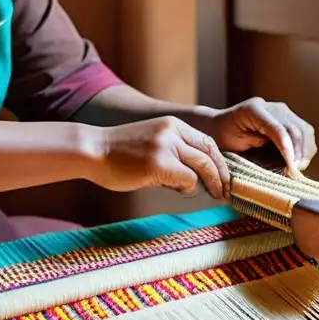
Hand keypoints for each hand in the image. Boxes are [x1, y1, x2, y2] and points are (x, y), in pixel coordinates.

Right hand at [87, 116, 229, 198]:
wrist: (92, 150)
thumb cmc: (117, 152)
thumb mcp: (151, 141)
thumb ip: (173, 152)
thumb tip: (194, 177)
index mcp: (172, 124)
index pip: (207, 141)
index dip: (218, 161)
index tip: (223, 177)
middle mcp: (172, 131)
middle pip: (210, 153)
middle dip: (221, 175)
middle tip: (225, 191)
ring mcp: (165, 147)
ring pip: (202, 167)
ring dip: (210, 183)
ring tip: (213, 194)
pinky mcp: (158, 164)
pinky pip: (187, 180)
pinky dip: (187, 189)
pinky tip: (177, 190)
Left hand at [193, 97, 315, 175]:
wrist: (220, 126)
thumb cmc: (223, 137)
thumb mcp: (235, 142)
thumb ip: (256, 143)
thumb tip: (283, 152)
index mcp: (254, 109)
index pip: (278, 128)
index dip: (288, 148)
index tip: (292, 166)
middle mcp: (272, 106)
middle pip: (295, 128)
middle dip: (299, 152)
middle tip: (296, 171)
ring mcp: (282, 110)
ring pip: (304, 130)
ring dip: (305, 150)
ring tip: (299, 168)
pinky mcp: (288, 118)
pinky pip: (304, 131)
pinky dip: (306, 147)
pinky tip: (300, 160)